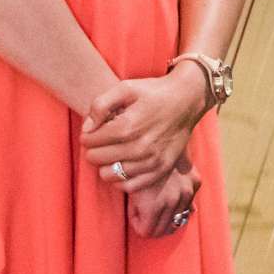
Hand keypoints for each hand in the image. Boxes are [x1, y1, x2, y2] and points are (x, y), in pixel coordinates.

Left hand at [81, 68, 204, 191]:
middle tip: (101, 141)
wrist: (187, 99)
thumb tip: (87, 129)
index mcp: (128, 126)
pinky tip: (121, 165)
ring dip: (104, 164)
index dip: (86, 136)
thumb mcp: (125, 88)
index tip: (92, 131)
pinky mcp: (161, 170)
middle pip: (97, 159)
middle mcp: (140, 147)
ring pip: (109, 175)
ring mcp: (151, 161)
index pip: (90, 142)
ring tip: (111, 152)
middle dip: (93, 149)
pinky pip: (129, 186)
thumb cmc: (153, 92)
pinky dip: (120, 179)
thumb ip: (100, 105)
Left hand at [127, 164, 202, 239]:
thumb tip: (140, 226)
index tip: (134, 208)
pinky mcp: (195, 182)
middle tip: (143, 207)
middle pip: (162, 231)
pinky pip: (188, 206)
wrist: (160, 132)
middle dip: (151, 222)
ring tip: (155, 201)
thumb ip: (133, 207)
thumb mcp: (127, 185)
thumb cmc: (134, 159)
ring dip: (164, 216)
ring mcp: (187, 191)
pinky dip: (178, 206)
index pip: (146, 231)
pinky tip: (168, 194)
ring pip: (177, 221)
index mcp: (153, 205)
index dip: (137, 222)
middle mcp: (173, 201)